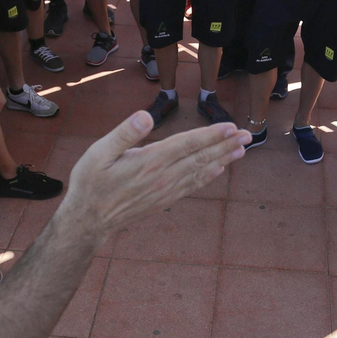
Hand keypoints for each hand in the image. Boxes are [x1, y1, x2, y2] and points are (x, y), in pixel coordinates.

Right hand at [55, 112, 248, 240]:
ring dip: (222, 159)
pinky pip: (192, 186)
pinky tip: (218, 170)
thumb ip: (124, 133)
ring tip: (241, 150)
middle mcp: (162, 177)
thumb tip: (145, 116)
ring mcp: (165, 191)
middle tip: (248, 135)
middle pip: (200, 158)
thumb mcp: (98, 153)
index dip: (211, 135)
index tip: (231, 127)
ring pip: (200, 172)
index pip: (187, 144)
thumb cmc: (90, 183)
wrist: (88, 221)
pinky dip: (208, 177)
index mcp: (149, 162)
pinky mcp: (164, 200)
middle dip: (226, 145)